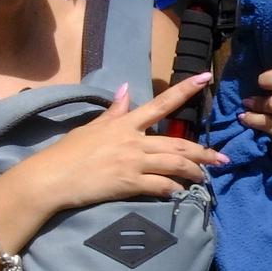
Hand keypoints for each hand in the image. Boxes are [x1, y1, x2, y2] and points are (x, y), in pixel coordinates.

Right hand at [11, 73, 222, 216]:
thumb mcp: (91, 128)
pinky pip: (160, 185)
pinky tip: (180, 192)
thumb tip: (127, 88)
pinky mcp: (128, 183)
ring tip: (205, 177)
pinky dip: (173, 188)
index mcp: (124, 124)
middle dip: (203, 152)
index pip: (161, 103)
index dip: (185, 90)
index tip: (206, 78)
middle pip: (178, 142)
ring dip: (194, 171)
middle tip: (222, 159)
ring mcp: (132, 162)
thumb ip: (114, 111)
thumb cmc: (67, 153)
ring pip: (174, 164)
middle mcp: (133, 140)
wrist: (49, 178)